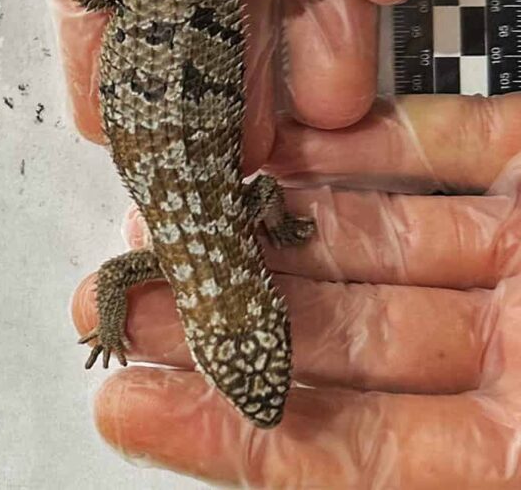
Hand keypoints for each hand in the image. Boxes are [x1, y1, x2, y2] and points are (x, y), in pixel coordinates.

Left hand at [72, 94, 520, 486]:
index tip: (123, 402)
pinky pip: (442, 149)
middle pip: (343, 332)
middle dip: (224, 304)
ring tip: (172, 207)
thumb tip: (250, 423)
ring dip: (275, 222)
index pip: (345, 452)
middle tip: (122, 287)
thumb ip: (403, 464)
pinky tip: (281, 146)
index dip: (226, 431)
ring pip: (380, 238)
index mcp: (508, 450)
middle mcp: (509, 355)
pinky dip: (363, 145)